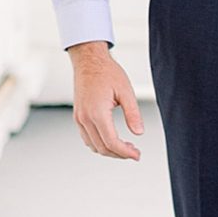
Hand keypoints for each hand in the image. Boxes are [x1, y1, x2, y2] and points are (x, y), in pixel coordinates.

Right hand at [69, 41, 145, 160]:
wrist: (89, 61)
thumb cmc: (107, 72)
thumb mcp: (126, 91)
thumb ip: (133, 114)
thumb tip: (139, 133)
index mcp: (97, 113)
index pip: (111, 142)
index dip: (125, 152)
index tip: (137, 155)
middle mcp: (85, 118)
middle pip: (102, 148)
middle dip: (119, 154)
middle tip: (134, 152)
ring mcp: (79, 118)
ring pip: (93, 146)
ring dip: (109, 150)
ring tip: (125, 147)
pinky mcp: (78, 116)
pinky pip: (87, 138)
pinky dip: (99, 144)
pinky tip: (111, 139)